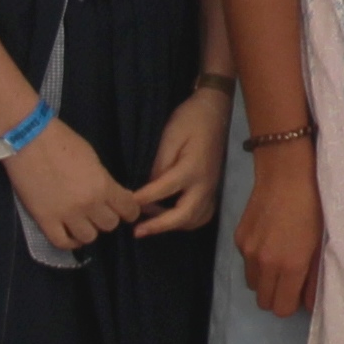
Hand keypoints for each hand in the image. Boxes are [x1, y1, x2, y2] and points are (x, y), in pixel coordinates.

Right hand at [2, 119, 143, 250]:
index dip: (129, 210)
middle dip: (107, 217)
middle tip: (99, 211)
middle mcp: (88, 204)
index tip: (125, 209)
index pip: (128, 209)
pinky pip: (61, 242)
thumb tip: (114, 195)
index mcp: (103, 186)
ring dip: (88, 229)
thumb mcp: (92, 158)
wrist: (28, 139)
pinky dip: (69, 242)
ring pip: (89, 237)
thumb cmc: (62, 141)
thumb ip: (104, 181)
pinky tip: (70, 233)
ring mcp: (65, 215)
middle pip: (109, 225)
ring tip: (83, 221)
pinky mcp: (44, 220)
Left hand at [132, 89, 230, 234]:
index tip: (128, 204)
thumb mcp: (170, 136)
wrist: (215, 112)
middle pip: (184, 215)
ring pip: (194, 220)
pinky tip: (170, 217)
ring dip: (172, 226)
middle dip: (160, 226)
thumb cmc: (190, 121)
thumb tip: (148, 187)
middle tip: (138, 231)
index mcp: (192, 169)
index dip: (146, 199)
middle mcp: (204, 185)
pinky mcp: (212, 190)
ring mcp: (211, 190)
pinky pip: (201, 215)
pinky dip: (186, 222)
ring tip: (150, 223)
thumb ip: (159, 164)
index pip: (165, 190)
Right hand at [233, 141, 319, 315]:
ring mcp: (247, 251)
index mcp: (289, 267)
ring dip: (265, 280)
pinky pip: (246, 263)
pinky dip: (256, 261)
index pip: (281, 309)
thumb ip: (314, 278)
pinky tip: (269, 241)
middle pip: (264, 302)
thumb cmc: (313, 207)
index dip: (291, 304)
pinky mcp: (238, 238)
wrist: (285, 174)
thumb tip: (309, 304)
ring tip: (279, 260)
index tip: (300, 290)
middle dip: (277, 296)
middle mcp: (264, 264)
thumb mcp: (321, 244)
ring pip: (252, 285)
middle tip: (290, 279)